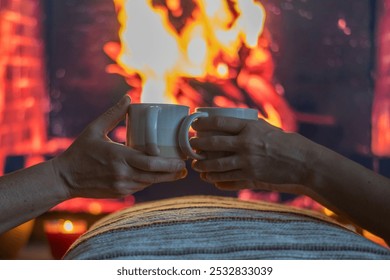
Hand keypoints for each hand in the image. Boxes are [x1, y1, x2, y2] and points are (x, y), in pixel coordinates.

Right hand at [52, 95, 186, 198]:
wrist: (65, 178)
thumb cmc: (80, 151)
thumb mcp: (94, 129)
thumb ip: (112, 114)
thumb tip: (128, 97)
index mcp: (118, 157)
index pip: (150, 162)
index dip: (168, 163)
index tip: (180, 158)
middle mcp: (122, 174)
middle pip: (154, 176)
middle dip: (172, 172)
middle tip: (185, 167)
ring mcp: (121, 186)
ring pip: (149, 183)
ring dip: (164, 178)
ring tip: (178, 172)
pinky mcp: (119, 193)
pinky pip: (140, 187)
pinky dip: (150, 181)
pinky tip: (158, 176)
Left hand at [190, 116, 312, 193]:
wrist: (301, 161)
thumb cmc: (283, 141)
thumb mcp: (265, 127)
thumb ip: (247, 124)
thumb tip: (228, 121)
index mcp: (249, 128)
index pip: (220, 123)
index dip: (204, 123)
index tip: (194, 124)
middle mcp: (246, 144)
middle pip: (214, 143)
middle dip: (198, 144)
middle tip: (190, 144)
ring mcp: (248, 161)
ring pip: (217, 164)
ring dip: (203, 165)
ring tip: (195, 164)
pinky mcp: (251, 176)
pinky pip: (228, 178)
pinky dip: (216, 178)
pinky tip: (209, 178)